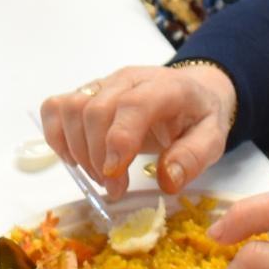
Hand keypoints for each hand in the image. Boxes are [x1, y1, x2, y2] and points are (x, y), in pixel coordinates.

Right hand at [40, 62, 237, 194]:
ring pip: (70, 108)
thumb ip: (192, 158)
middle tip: (114, 188)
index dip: (118, 140)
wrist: (192, 90)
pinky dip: (57, 137)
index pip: (132, 105)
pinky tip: (77, 158)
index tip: (114, 175)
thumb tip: (166, 180)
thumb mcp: (212, 139)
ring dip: (77, 150)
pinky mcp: (86, 92)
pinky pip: (55, 107)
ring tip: (100, 175)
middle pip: (95, 109)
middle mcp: (128, 80)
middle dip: (97, 157)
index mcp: (165, 88)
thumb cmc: (198, 117)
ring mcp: (104, 84)